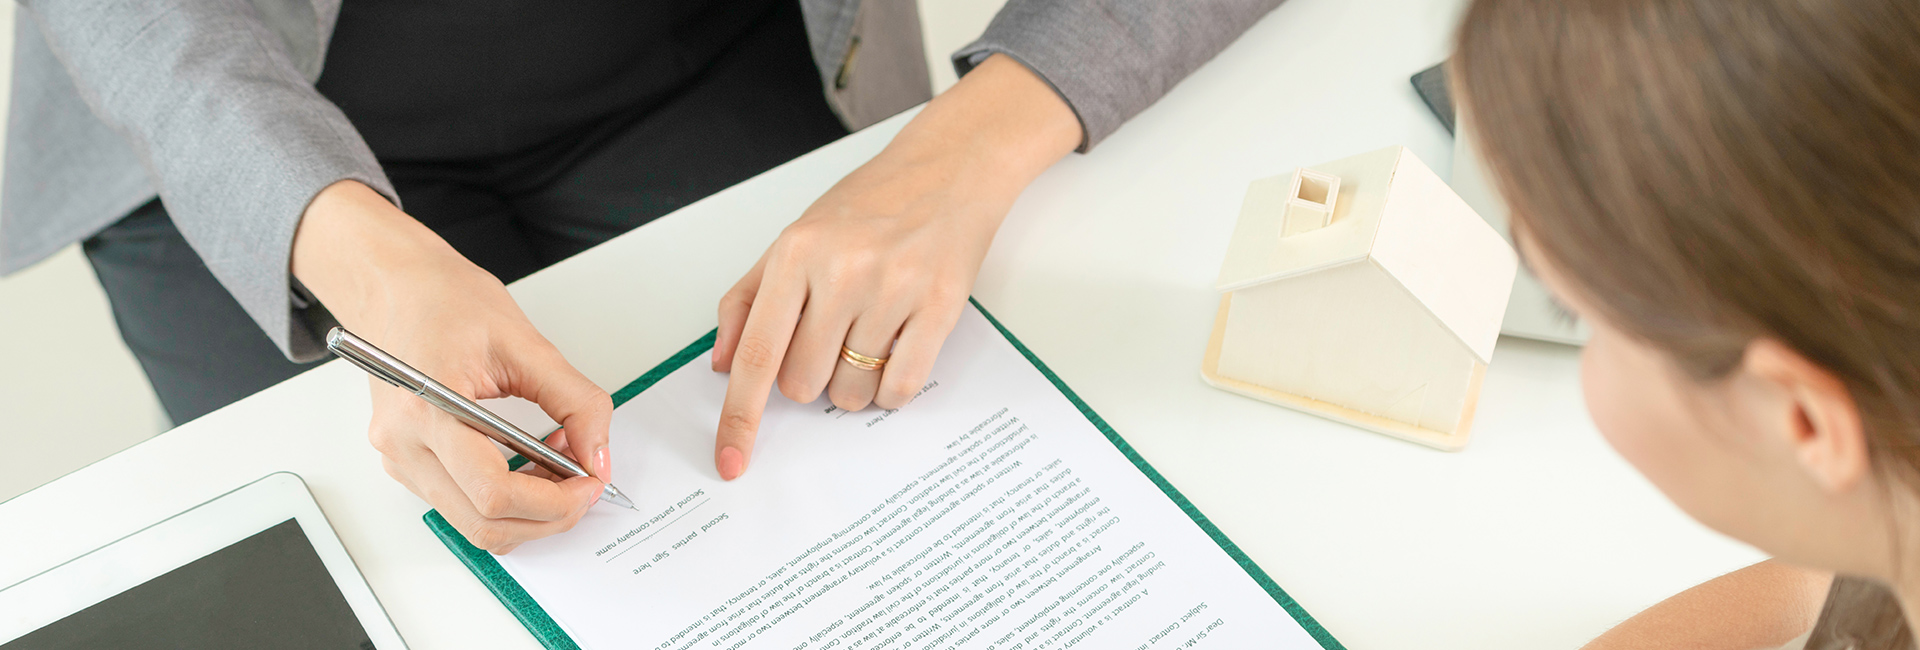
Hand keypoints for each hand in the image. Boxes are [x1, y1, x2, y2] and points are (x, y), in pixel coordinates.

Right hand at [294, 181, 614, 553]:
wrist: (395, 287)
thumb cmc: (445, 300)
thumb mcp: (526, 342)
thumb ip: (575, 402)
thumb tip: (599, 455)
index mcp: (429, 407)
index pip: (493, 492)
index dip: (553, 501)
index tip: (590, 482)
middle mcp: (404, 443)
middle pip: (484, 523)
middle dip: (547, 518)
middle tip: (585, 488)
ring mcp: (399, 458)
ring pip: (472, 525)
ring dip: (527, 514)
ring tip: (559, 473)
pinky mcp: (405, 462)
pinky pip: (459, 507)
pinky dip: (504, 503)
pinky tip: (528, 469)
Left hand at [709, 54, 1081, 479]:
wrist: (950, 167)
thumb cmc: (871, 203)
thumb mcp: (795, 236)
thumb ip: (749, 299)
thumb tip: (723, 364)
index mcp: (795, 254)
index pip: (757, 356)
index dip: (739, 417)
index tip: (732, 460)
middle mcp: (842, 272)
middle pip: (803, 383)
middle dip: (811, 376)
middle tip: (833, 335)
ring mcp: (893, 291)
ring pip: (851, 392)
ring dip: (854, 382)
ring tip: (870, 334)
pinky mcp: (939, 307)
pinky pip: (901, 387)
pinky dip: (892, 387)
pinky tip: (896, 351)